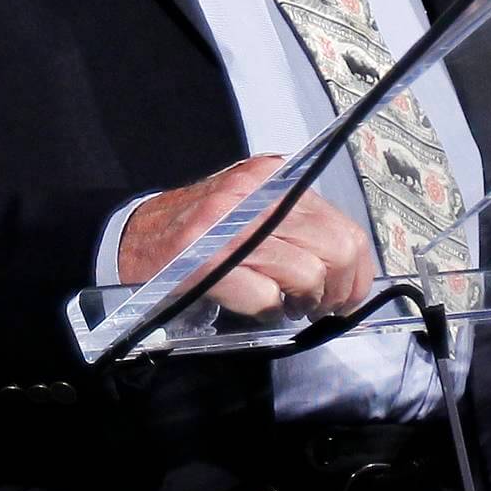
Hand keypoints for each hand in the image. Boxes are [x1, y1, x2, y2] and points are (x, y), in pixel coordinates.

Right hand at [117, 155, 374, 315]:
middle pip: (335, 249)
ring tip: (286, 305)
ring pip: (306, 274)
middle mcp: (254, 195)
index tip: (351, 292)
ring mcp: (229, 227)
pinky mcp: (207, 262)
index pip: (343, 225)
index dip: (357, 269)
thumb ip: (296, 223)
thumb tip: (347, 262)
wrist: (133, 238)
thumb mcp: (251, 207)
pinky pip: (266, 297)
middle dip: (336, 290)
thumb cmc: (199, 230)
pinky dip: (267, 311)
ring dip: (302, 302)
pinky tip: (256, 307)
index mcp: (271, 178)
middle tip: (319, 304)